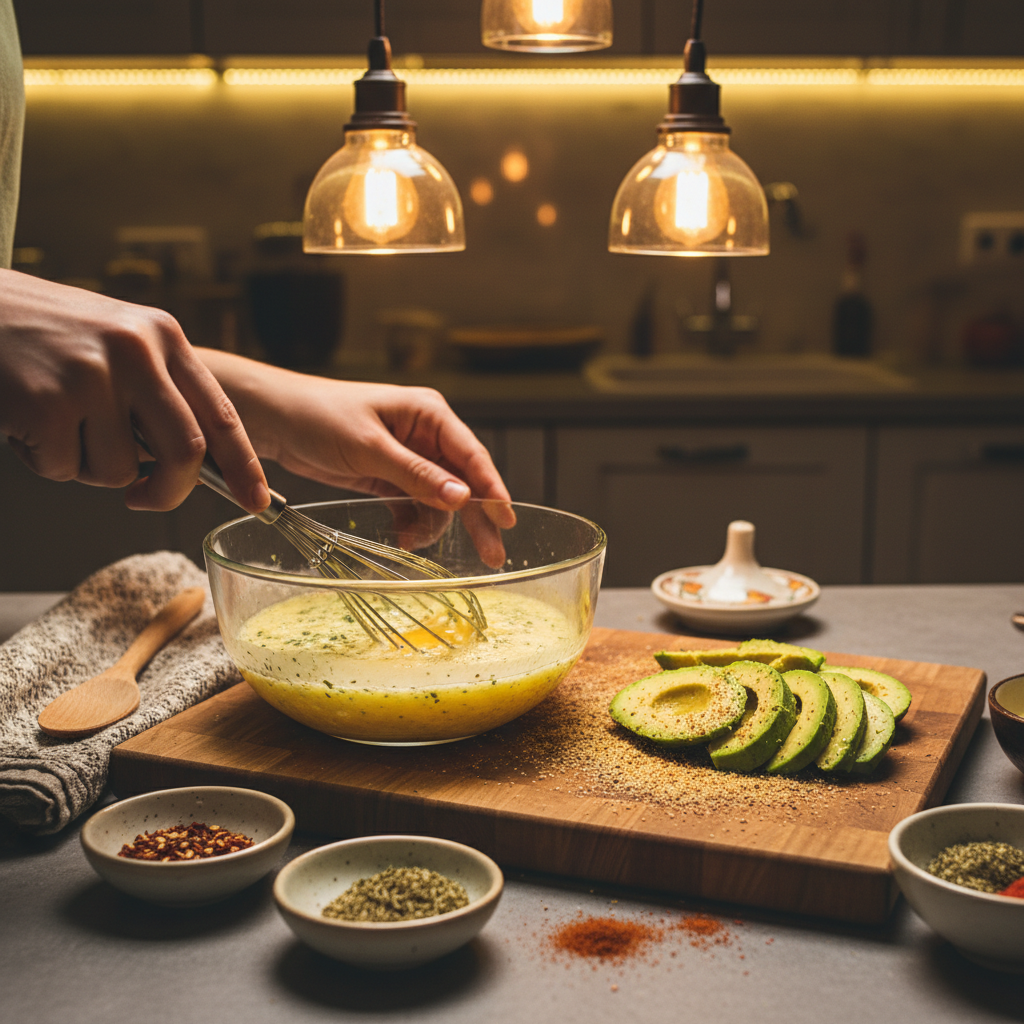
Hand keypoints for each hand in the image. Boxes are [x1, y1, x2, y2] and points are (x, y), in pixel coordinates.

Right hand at [0, 270, 269, 512]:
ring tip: (57, 424)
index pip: (220, 413)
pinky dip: (46, 462)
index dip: (243, 465)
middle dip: (169, 490)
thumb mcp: (117, 341)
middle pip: (185, 452)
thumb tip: (191, 462)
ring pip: (119, 471)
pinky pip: (65, 469)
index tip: (258, 501)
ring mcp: (91, 376)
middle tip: (144, 497)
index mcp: (162, 336)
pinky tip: (27, 422)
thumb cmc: (43, 332)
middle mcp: (136, 351)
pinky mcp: (46, 403)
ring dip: (88, 468)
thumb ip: (158, 392)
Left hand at [201, 351, 515, 566]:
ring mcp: (409, 457)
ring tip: (410, 543)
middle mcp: (426, 434)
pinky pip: (415, 506)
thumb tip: (462, 499)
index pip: (471, 455)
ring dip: (431, 525)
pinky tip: (402, 536)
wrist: (273, 418)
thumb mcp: (370, 448)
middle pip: (463, 482)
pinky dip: (412, 523)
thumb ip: (417, 475)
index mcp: (428, 414)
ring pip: (439, 500)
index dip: (492, 489)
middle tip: (491, 555)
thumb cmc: (319, 416)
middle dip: (475, 518)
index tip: (507, 520)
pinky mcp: (390, 476)